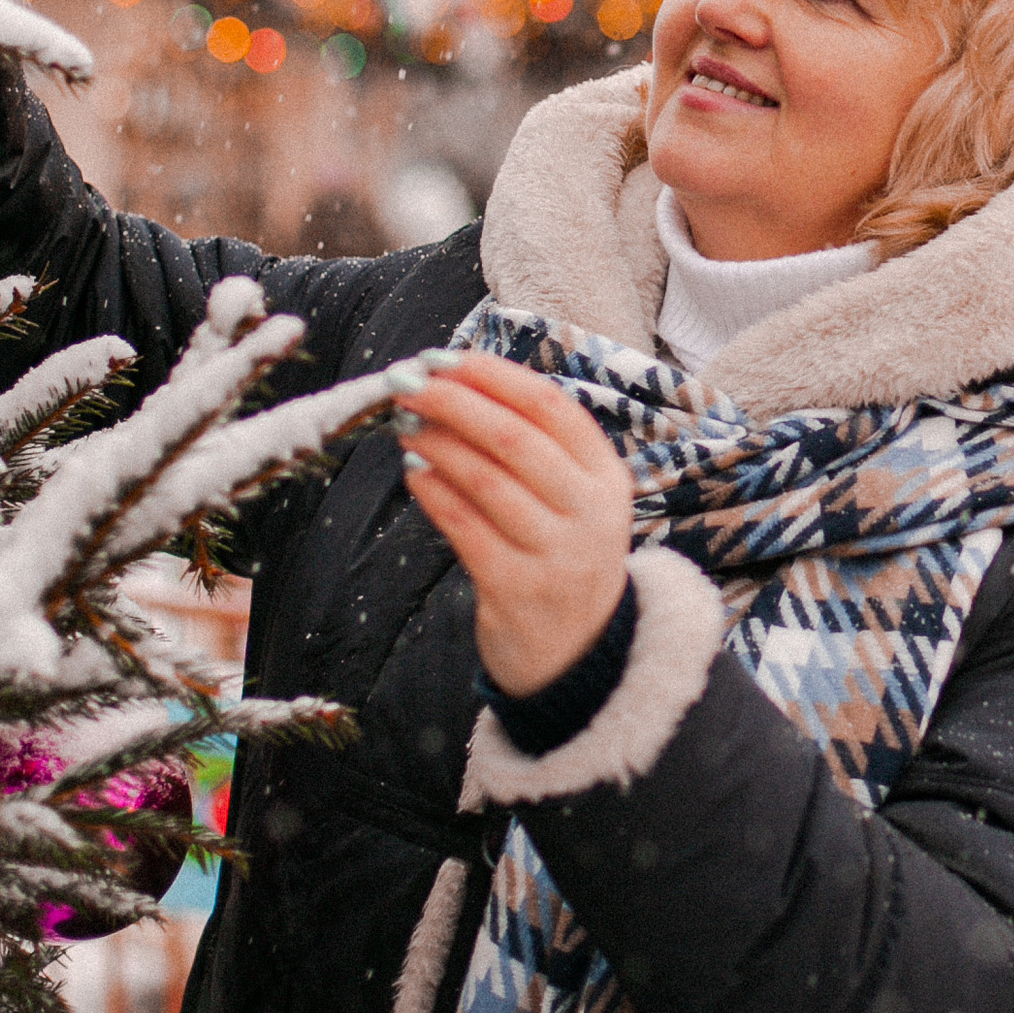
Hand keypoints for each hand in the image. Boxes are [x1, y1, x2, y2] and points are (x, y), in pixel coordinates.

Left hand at [392, 350, 633, 695]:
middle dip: (455, 402)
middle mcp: (591, 512)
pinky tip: (414, 472)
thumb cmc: (563, 557)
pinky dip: (434, 493)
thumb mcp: (575, 500)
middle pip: (515, 438)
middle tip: (409, 383)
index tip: (447, 358)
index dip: (495, 376)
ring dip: (438, 444)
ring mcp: (557, 553)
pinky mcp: (518, 589)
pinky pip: (465, 528)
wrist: (580, 654)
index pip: (551, 407)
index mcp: (607, 477)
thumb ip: (536, 449)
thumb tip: (459, 386)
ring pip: (486, 480)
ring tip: (406, 426)